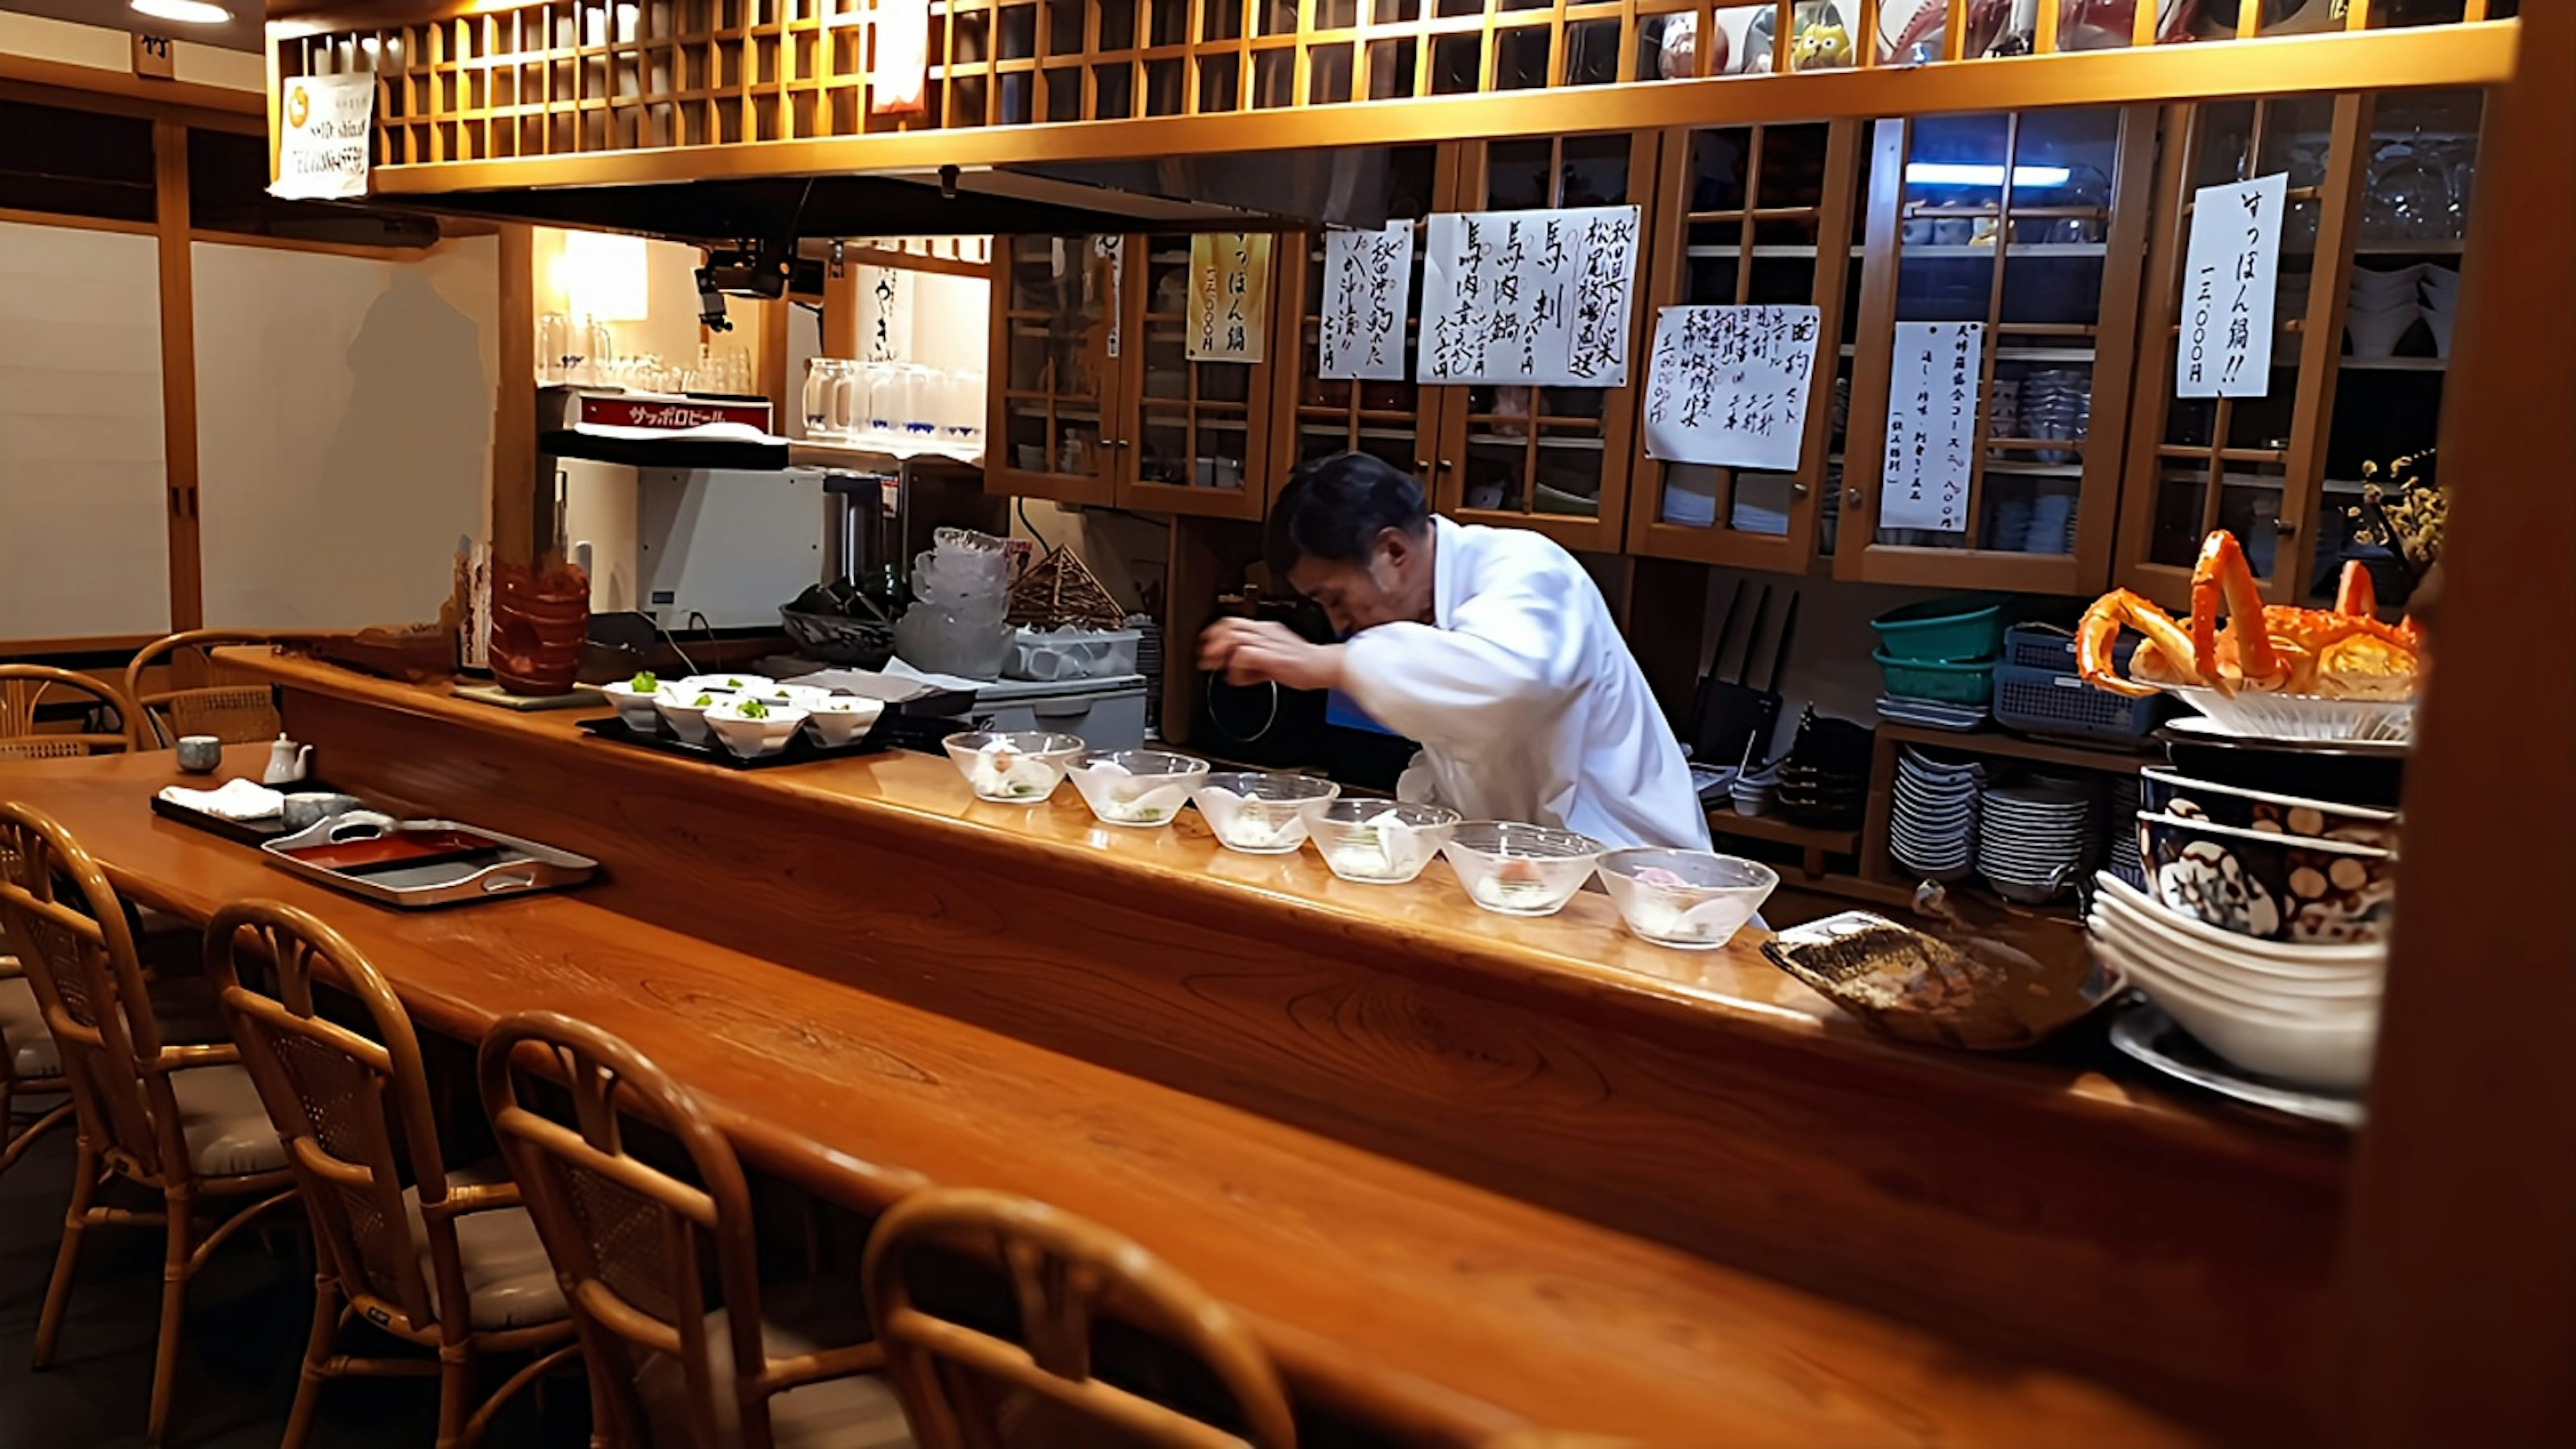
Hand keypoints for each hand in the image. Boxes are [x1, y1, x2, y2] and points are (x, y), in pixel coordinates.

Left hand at [1196, 618, 1345, 692]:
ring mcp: (1268, 642)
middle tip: (1205, 657)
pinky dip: (1235, 668)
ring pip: (1233, 637)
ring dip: (1220, 652)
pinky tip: (1237, 678)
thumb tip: (1238, 673)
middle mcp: (1265, 631)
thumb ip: (1256, 664)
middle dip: (1212, 640)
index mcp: (1268, 629)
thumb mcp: (1276, 661)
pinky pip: (1243, 656)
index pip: (1234, 622)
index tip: (1207, 646)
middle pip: (1229, 624)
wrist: (1325, 666)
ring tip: (1216, 667)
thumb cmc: (1307, 665)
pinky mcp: (1270, 655)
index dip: (1215, 633)